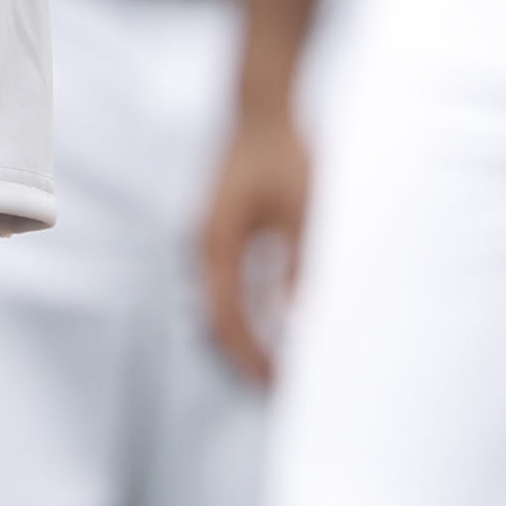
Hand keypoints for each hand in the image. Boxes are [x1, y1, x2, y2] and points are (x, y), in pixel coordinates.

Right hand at [196, 107, 307, 384]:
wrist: (263, 111)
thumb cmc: (285, 154)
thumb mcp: (302, 211)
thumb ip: (298, 264)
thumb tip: (297, 318)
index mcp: (215, 243)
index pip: (227, 319)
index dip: (251, 357)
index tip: (280, 385)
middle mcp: (204, 248)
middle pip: (213, 322)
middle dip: (242, 361)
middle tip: (279, 394)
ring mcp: (209, 244)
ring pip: (217, 310)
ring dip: (243, 343)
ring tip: (278, 373)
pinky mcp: (223, 238)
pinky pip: (227, 292)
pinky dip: (246, 319)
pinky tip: (276, 331)